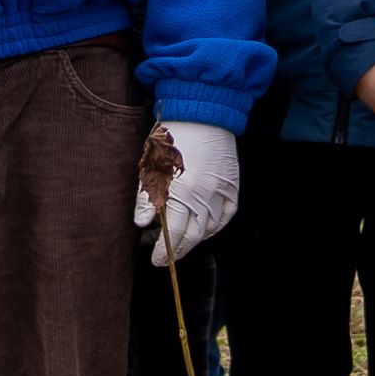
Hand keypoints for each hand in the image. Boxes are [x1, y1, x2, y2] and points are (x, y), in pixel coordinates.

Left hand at [140, 119, 242, 265]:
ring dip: (196, 239)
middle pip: (193, 237)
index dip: (164, 251)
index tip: (157, 260)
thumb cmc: (171, 139)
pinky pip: (226, 216)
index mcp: (181, 192)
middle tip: (168, 257)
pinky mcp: (232, 186)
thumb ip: (146, 197)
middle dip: (179, 250)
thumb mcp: (151, 166)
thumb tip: (142, 223)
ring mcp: (220, 192)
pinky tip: (205, 228)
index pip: (173, 234)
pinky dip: (216, 226)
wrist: (202, 116)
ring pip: (210, 228)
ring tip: (182, 240)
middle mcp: (204, 196)